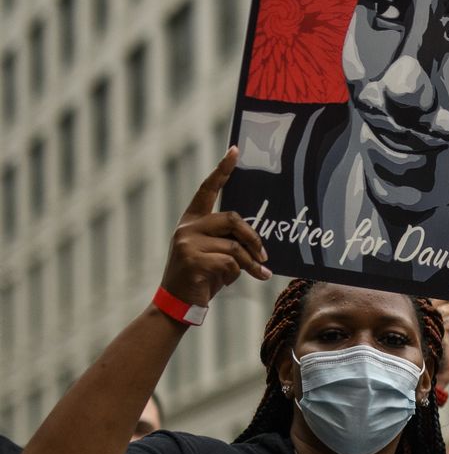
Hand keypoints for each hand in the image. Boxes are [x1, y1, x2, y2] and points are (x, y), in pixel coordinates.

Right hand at [160, 148, 269, 306]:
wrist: (177, 302)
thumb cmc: (202, 277)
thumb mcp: (215, 254)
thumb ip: (229, 241)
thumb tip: (258, 242)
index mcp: (192, 221)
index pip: (207, 190)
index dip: (222, 170)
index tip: (235, 151)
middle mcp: (187, 227)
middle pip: (232, 218)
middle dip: (254, 238)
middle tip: (265, 255)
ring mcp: (187, 242)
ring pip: (234, 245)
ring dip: (251, 263)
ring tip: (259, 274)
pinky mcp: (192, 259)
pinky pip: (230, 262)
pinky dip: (238, 273)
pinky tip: (229, 282)